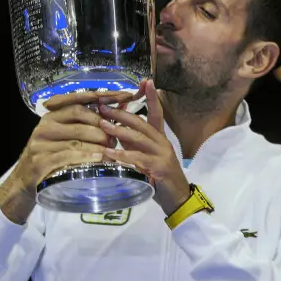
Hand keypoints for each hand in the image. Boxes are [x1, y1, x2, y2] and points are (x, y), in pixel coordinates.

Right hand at [0, 90, 137, 223]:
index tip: (122, 98)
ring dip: (97, 144)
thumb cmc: (51, 158)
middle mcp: (45, 126)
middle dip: (101, 126)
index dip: (100, 99)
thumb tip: (118, 111)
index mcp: (51, 116)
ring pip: (76, 138)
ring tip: (111, 151)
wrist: (25, 182)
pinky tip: (98, 159)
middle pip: (79, 117)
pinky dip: (85, 156)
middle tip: (115, 138)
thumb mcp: (64, 138)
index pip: (77, 102)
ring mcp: (40, 143)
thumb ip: (85, 126)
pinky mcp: (40, 161)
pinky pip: (67, 156)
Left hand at [97, 79, 191, 215]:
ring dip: (119, 131)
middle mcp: (162, 143)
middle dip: (121, 113)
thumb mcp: (145, 158)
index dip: (152, 97)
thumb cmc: (160, 178)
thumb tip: (115, 132)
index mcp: (160, 138)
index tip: (146, 81)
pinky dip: (122, 155)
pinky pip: (138, 158)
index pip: (157, 113)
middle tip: (103, 106)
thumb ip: (133, 145)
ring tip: (103, 125)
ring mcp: (162, 154)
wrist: (177, 199)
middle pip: (142, 122)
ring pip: (139, 138)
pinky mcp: (159, 168)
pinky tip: (109, 154)